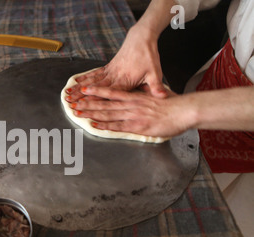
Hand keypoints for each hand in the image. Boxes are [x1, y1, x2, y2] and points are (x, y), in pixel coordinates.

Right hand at [66, 25, 167, 102]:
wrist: (141, 38)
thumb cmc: (148, 56)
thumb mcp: (155, 72)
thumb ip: (156, 86)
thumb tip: (163, 96)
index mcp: (125, 81)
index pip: (108, 94)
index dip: (96, 100)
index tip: (86, 105)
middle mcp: (114, 77)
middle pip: (95, 89)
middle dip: (82, 97)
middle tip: (70, 103)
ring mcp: (110, 71)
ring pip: (91, 82)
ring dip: (78, 88)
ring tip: (67, 95)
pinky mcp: (108, 67)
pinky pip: (93, 74)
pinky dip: (83, 78)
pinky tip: (75, 82)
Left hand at [71, 86, 192, 137]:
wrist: (184, 110)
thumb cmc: (172, 104)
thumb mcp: (156, 94)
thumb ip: (146, 95)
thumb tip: (141, 94)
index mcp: (135, 96)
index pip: (111, 93)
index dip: (97, 91)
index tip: (84, 89)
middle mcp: (131, 104)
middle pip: (105, 103)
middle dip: (88, 103)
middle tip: (74, 103)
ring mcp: (133, 114)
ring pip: (107, 113)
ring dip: (91, 113)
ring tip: (78, 112)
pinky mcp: (137, 125)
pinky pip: (117, 125)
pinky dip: (104, 125)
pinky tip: (93, 124)